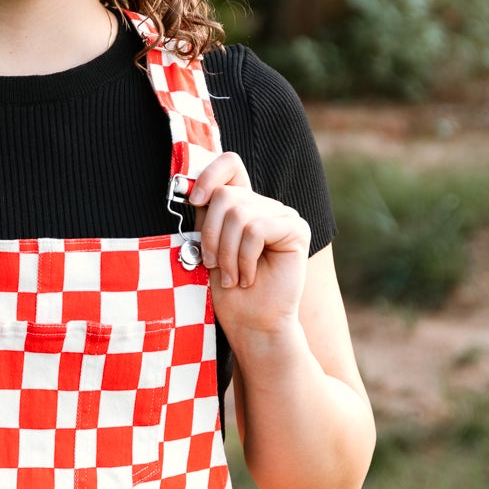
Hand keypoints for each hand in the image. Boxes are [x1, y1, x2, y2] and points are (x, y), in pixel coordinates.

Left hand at [189, 152, 309, 343]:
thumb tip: (192, 189)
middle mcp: (264, 205)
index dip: (209, 174)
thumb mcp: (206, 245)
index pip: (230, 164)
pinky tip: (248, 278)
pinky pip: (256, 230)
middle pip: (225, 194)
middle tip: (214, 266)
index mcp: (243, 205)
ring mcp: (283, 215)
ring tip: (232, 276)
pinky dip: (244, 258)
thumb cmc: (227, 291)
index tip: (195, 202)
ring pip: (238, 213)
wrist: (251, 324)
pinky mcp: (296, 229)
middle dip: (211, 236)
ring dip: (227, 253)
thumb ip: (206, 214)